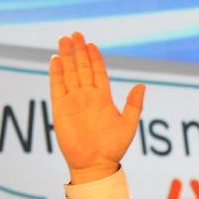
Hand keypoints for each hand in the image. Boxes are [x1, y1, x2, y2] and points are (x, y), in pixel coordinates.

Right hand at [49, 31, 144, 183]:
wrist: (95, 164)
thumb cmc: (113, 148)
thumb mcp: (128, 125)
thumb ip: (134, 105)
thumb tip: (142, 85)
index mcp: (103, 99)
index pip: (97, 72)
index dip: (95, 58)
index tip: (92, 44)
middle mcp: (87, 97)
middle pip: (81, 68)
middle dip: (78, 51)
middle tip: (75, 34)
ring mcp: (73, 101)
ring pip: (69, 73)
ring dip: (66, 56)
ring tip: (64, 39)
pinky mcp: (60, 109)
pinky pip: (57, 87)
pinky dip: (56, 73)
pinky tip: (55, 59)